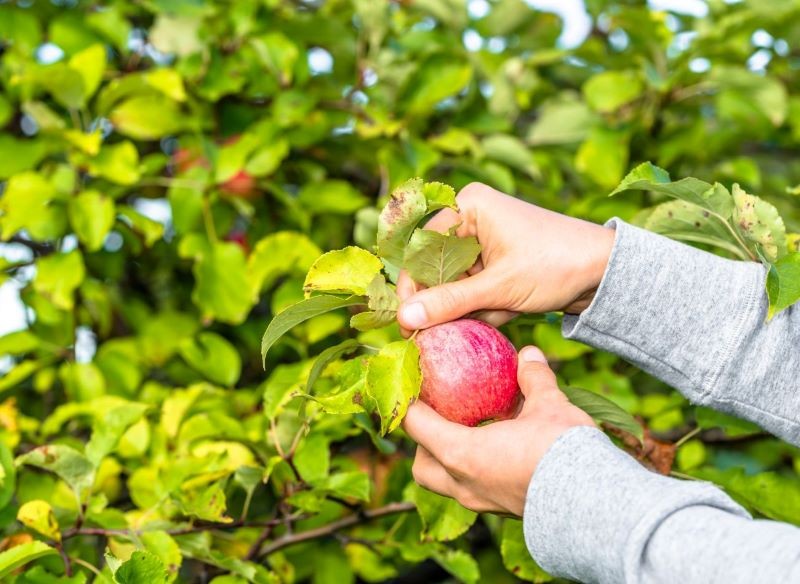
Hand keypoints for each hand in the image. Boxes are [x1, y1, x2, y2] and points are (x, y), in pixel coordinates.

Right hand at [397, 183, 615, 332]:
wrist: (607, 272)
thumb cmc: (556, 264)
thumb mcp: (499, 287)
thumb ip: (450, 302)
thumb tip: (404, 318)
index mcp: (469, 206)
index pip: (422, 248)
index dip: (413, 286)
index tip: (407, 322)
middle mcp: (473, 218)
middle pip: (438, 269)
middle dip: (451, 301)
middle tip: (454, 327)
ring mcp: (486, 241)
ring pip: (457, 284)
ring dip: (473, 307)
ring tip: (500, 311)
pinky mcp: (498, 262)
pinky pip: (475, 289)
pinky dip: (488, 307)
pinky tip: (511, 310)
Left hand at [404, 346, 593, 515]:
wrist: (595, 506)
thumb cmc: (565, 452)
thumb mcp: (549, 405)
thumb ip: (533, 378)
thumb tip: (529, 354)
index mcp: (462, 454)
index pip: (415, 425)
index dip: (407, 401)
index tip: (412, 383)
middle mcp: (463, 484)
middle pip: (422, 466)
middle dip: (423, 442)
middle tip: (439, 416)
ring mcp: (482, 503)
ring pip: (446, 483)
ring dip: (447, 460)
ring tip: (467, 434)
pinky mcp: (501, 511)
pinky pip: (473, 491)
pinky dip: (474, 471)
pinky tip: (497, 452)